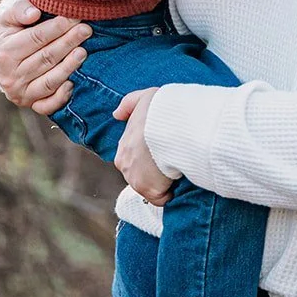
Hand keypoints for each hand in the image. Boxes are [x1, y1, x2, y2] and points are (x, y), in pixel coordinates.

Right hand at [0, 0, 90, 113]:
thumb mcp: (7, 19)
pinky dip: (61, 97)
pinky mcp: (30, 105)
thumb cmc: (9, 34)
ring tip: (84, 52)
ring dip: (68, 66)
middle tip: (86, 30)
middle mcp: (11, 76)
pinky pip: (47, 105)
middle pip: (46, 58)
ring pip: (49, 81)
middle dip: (68, 43)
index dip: (57, 27)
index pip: (36, 38)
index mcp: (4, 53)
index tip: (74, 17)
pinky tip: (74, 83)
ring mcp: (20, 93)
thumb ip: (19, 10)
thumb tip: (35, 13)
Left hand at [112, 88, 176, 203]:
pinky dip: (171, 193)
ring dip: (163, 182)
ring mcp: (137, 180)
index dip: (149, 158)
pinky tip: (179, 180)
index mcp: (123, 149)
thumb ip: (128, 105)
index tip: (162, 152)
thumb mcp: (142, 98)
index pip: (134, 159)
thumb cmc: (159, 111)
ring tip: (177, 168)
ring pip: (151, 187)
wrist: (170, 125)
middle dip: (155, 172)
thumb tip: (116, 115)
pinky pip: (162, 198)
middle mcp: (125, 166)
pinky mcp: (151, 191)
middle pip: (141, 175)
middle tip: (172, 160)